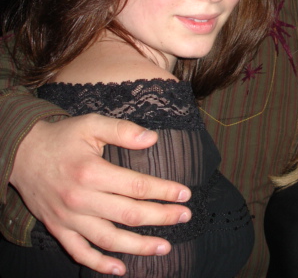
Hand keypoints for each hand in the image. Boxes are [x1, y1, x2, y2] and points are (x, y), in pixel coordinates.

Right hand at [10, 115, 191, 275]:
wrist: (20, 154)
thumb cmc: (62, 138)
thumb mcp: (91, 124)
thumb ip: (123, 130)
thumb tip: (153, 138)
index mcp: (91, 172)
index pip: (137, 187)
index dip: (164, 192)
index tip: (185, 194)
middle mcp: (80, 199)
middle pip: (129, 214)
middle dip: (162, 217)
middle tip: (185, 216)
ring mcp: (69, 217)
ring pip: (109, 239)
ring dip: (139, 246)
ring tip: (165, 247)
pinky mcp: (58, 228)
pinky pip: (79, 252)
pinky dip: (99, 264)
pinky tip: (120, 269)